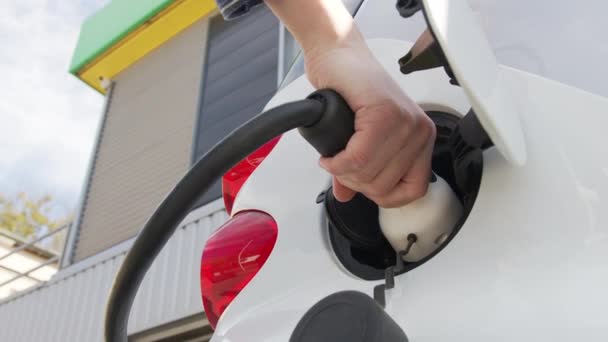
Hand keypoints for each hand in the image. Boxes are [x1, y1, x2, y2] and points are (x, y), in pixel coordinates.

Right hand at [303, 31, 435, 207]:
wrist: (338, 56)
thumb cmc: (351, 89)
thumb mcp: (360, 137)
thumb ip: (358, 170)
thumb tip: (346, 196)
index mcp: (421, 139)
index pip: (413, 191)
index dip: (382, 196)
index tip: (361, 186)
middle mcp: (419, 131)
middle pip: (384, 186)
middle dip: (354, 183)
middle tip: (339, 167)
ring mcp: (404, 122)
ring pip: (369, 174)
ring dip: (342, 172)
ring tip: (334, 159)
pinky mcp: (384, 113)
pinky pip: (358, 158)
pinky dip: (337, 163)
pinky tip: (329, 156)